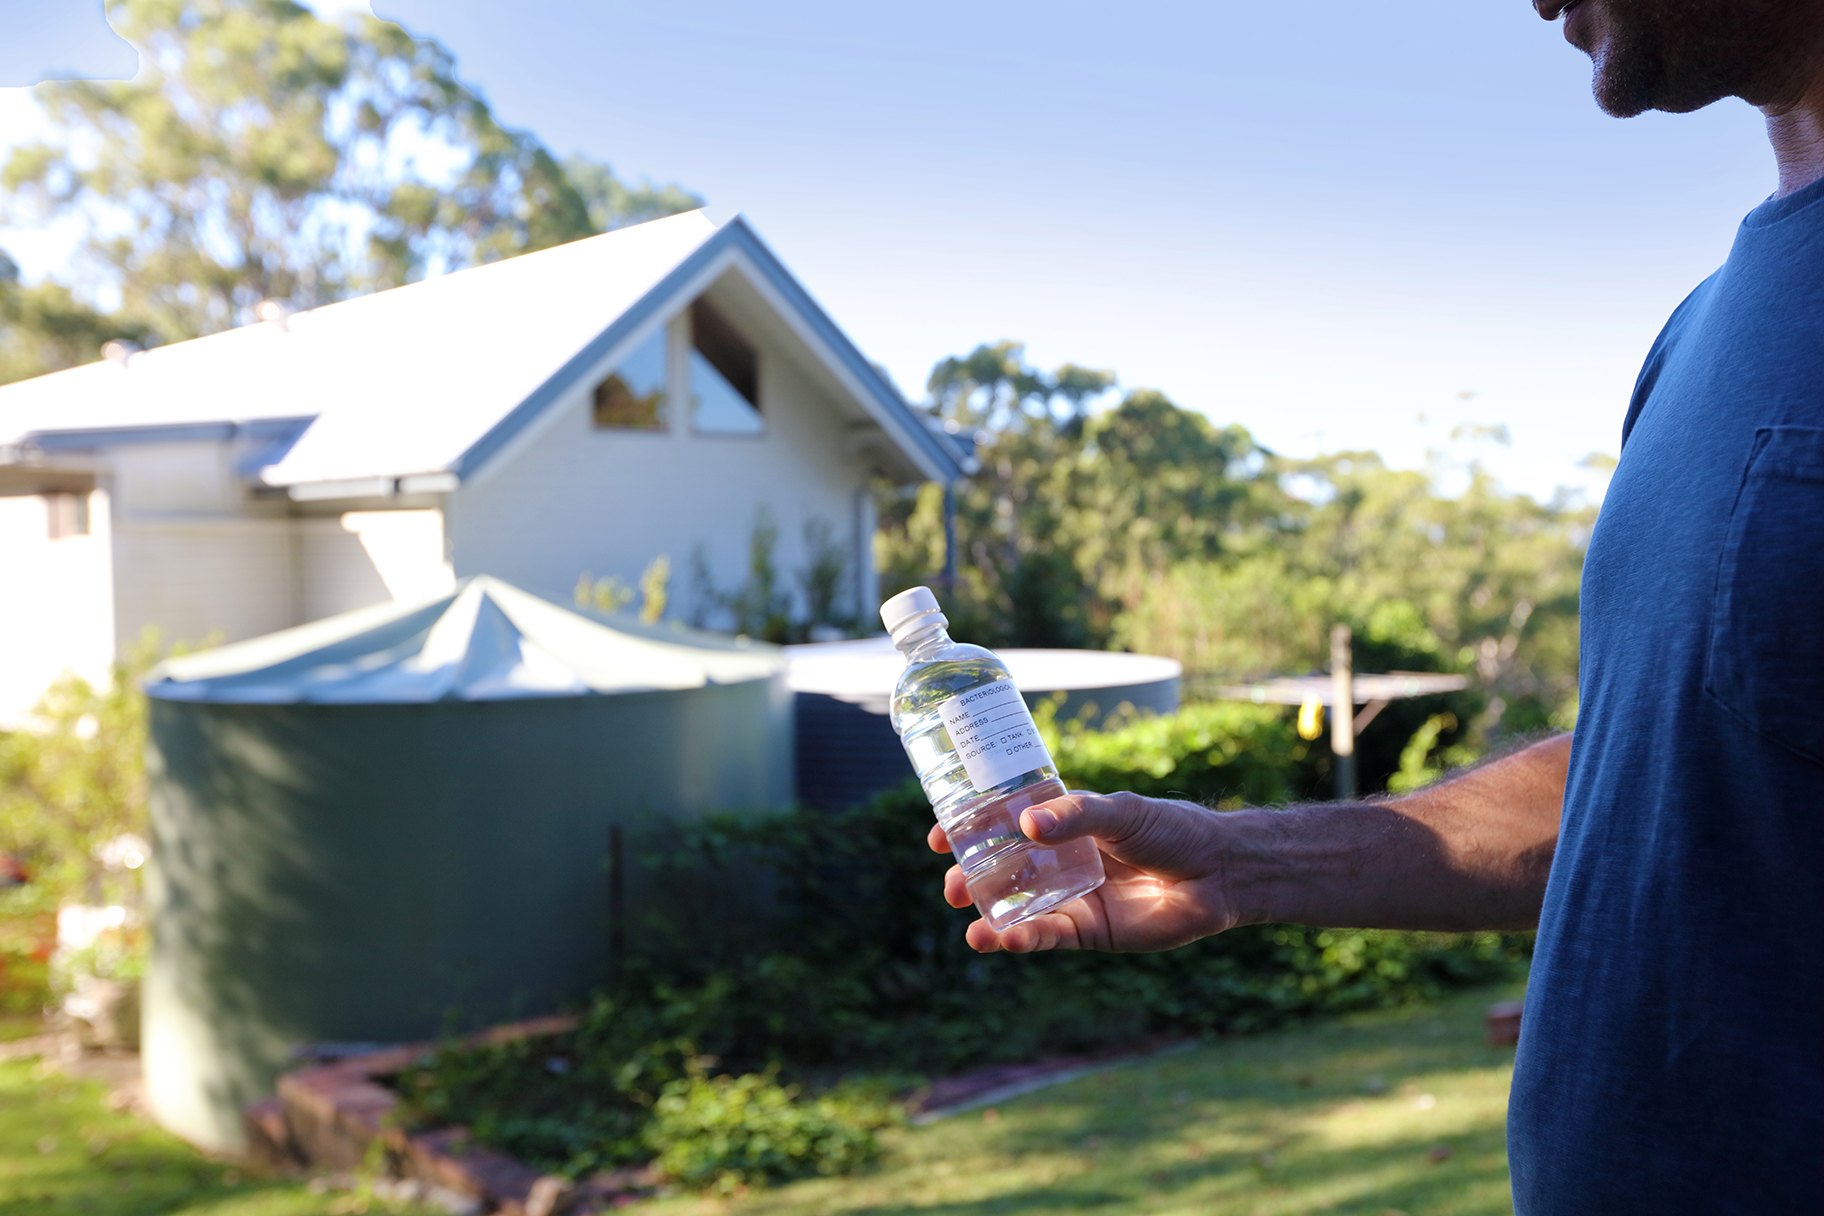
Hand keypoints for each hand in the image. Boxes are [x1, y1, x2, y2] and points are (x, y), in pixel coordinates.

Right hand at [927, 790, 1242, 953]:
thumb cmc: (1173, 829)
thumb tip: (1026, 823)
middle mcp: (1060, 862)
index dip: (968, 831)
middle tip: (953, 887)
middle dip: (972, 881)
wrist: (1219, 871)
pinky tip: (1006, 939)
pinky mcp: (1090, 931)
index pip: (1003, 826)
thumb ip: (1076, 816)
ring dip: (991, 919)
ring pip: (1018, 910)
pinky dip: (1025, 938)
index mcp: (1062, 825)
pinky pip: (1049, 935)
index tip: (938, 836)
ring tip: (972, 928)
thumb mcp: (1122, 811)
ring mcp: (1072, 898)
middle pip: (1002, 873)